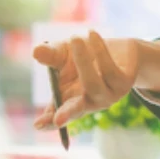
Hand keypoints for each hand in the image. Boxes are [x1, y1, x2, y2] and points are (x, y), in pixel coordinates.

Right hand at [33, 32, 159, 128]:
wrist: (121, 52)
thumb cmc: (87, 56)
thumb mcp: (63, 53)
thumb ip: (50, 55)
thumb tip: (36, 51)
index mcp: (70, 100)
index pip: (58, 115)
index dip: (48, 121)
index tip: (38, 125)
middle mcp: (89, 102)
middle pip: (76, 110)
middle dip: (67, 114)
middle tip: (58, 118)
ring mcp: (108, 96)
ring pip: (92, 84)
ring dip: (82, 60)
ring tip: (74, 38)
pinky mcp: (124, 84)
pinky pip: (109, 69)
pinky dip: (100, 50)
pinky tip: (92, 33)